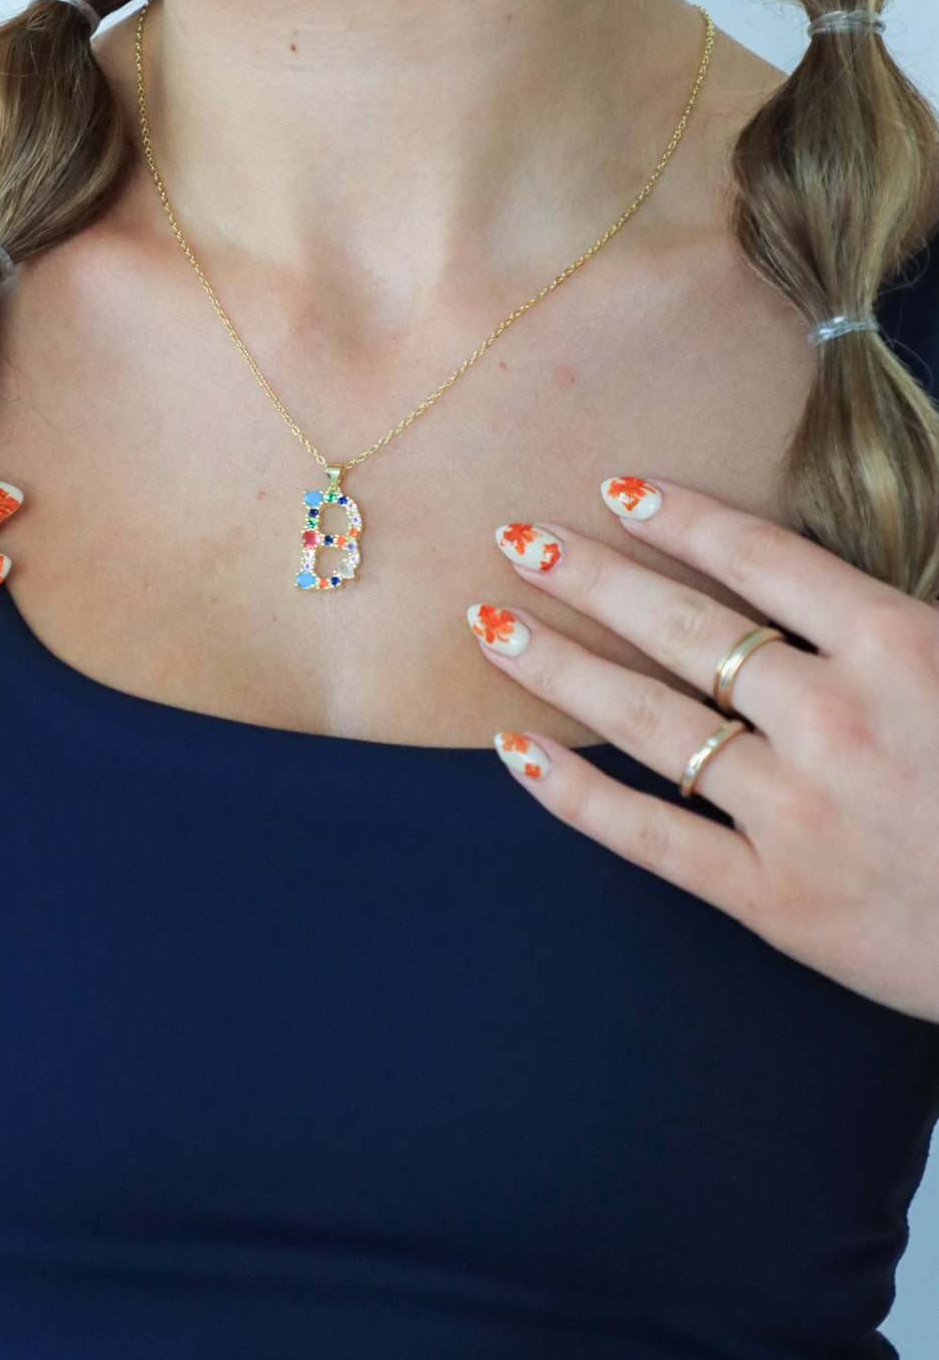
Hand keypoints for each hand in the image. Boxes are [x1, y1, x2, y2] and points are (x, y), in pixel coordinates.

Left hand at [469, 479, 938, 1021]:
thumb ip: (899, 619)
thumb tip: (820, 576)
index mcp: (899, 651)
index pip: (764, 560)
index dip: (681, 518)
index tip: (616, 490)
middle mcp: (834, 719)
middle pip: (683, 629)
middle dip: (590, 576)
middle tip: (515, 537)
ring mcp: (795, 812)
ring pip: (647, 720)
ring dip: (559, 665)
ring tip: (491, 626)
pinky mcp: (771, 899)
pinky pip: (649, 836)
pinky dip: (574, 793)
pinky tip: (514, 750)